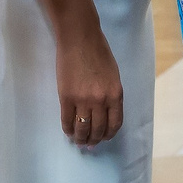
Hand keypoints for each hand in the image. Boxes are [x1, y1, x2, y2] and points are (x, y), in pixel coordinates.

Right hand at [55, 24, 124, 147]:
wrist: (80, 38)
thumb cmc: (98, 52)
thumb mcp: (113, 76)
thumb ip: (110, 95)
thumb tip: (103, 112)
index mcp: (116, 95)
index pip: (114, 124)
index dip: (108, 134)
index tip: (103, 138)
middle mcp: (101, 101)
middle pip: (98, 129)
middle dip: (94, 140)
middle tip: (89, 144)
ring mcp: (83, 100)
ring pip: (82, 128)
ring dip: (80, 138)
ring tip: (78, 141)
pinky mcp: (66, 97)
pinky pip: (67, 120)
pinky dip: (67, 129)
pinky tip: (68, 131)